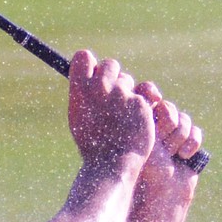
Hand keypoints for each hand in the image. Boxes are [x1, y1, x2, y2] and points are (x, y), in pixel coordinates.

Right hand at [68, 50, 154, 170]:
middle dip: (113, 77)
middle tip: (112, 95)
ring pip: (128, 81)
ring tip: (121, 117)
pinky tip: (134, 124)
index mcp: (79, 90)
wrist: (111, 164)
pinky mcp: (140, 103)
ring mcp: (121, 94)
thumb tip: (87, 75)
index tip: (92, 76)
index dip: (89, 65)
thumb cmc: (93, 144)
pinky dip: (140, 108)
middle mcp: (99, 88)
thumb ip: (83, 94)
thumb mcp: (79, 117)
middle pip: (110, 64)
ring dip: (126, 94)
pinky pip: (142, 96)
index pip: (83, 57)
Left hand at [133, 80, 202, 194]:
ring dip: (179, 137)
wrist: (159, 194)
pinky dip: (191, 143)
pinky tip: (183, 156)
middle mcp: (150, 126)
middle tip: (160, 143)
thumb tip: (138, 86)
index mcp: (132, 122)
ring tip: (170, 154)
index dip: (150, 94)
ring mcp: (169, 136)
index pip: (145, 92)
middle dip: (167, 123)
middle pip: (167, 106)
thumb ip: (137, 111)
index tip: (153, 101)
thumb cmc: (141, 166)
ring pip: (183, 119)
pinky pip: (195, 131)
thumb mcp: (135, 136)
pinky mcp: (185, 145)